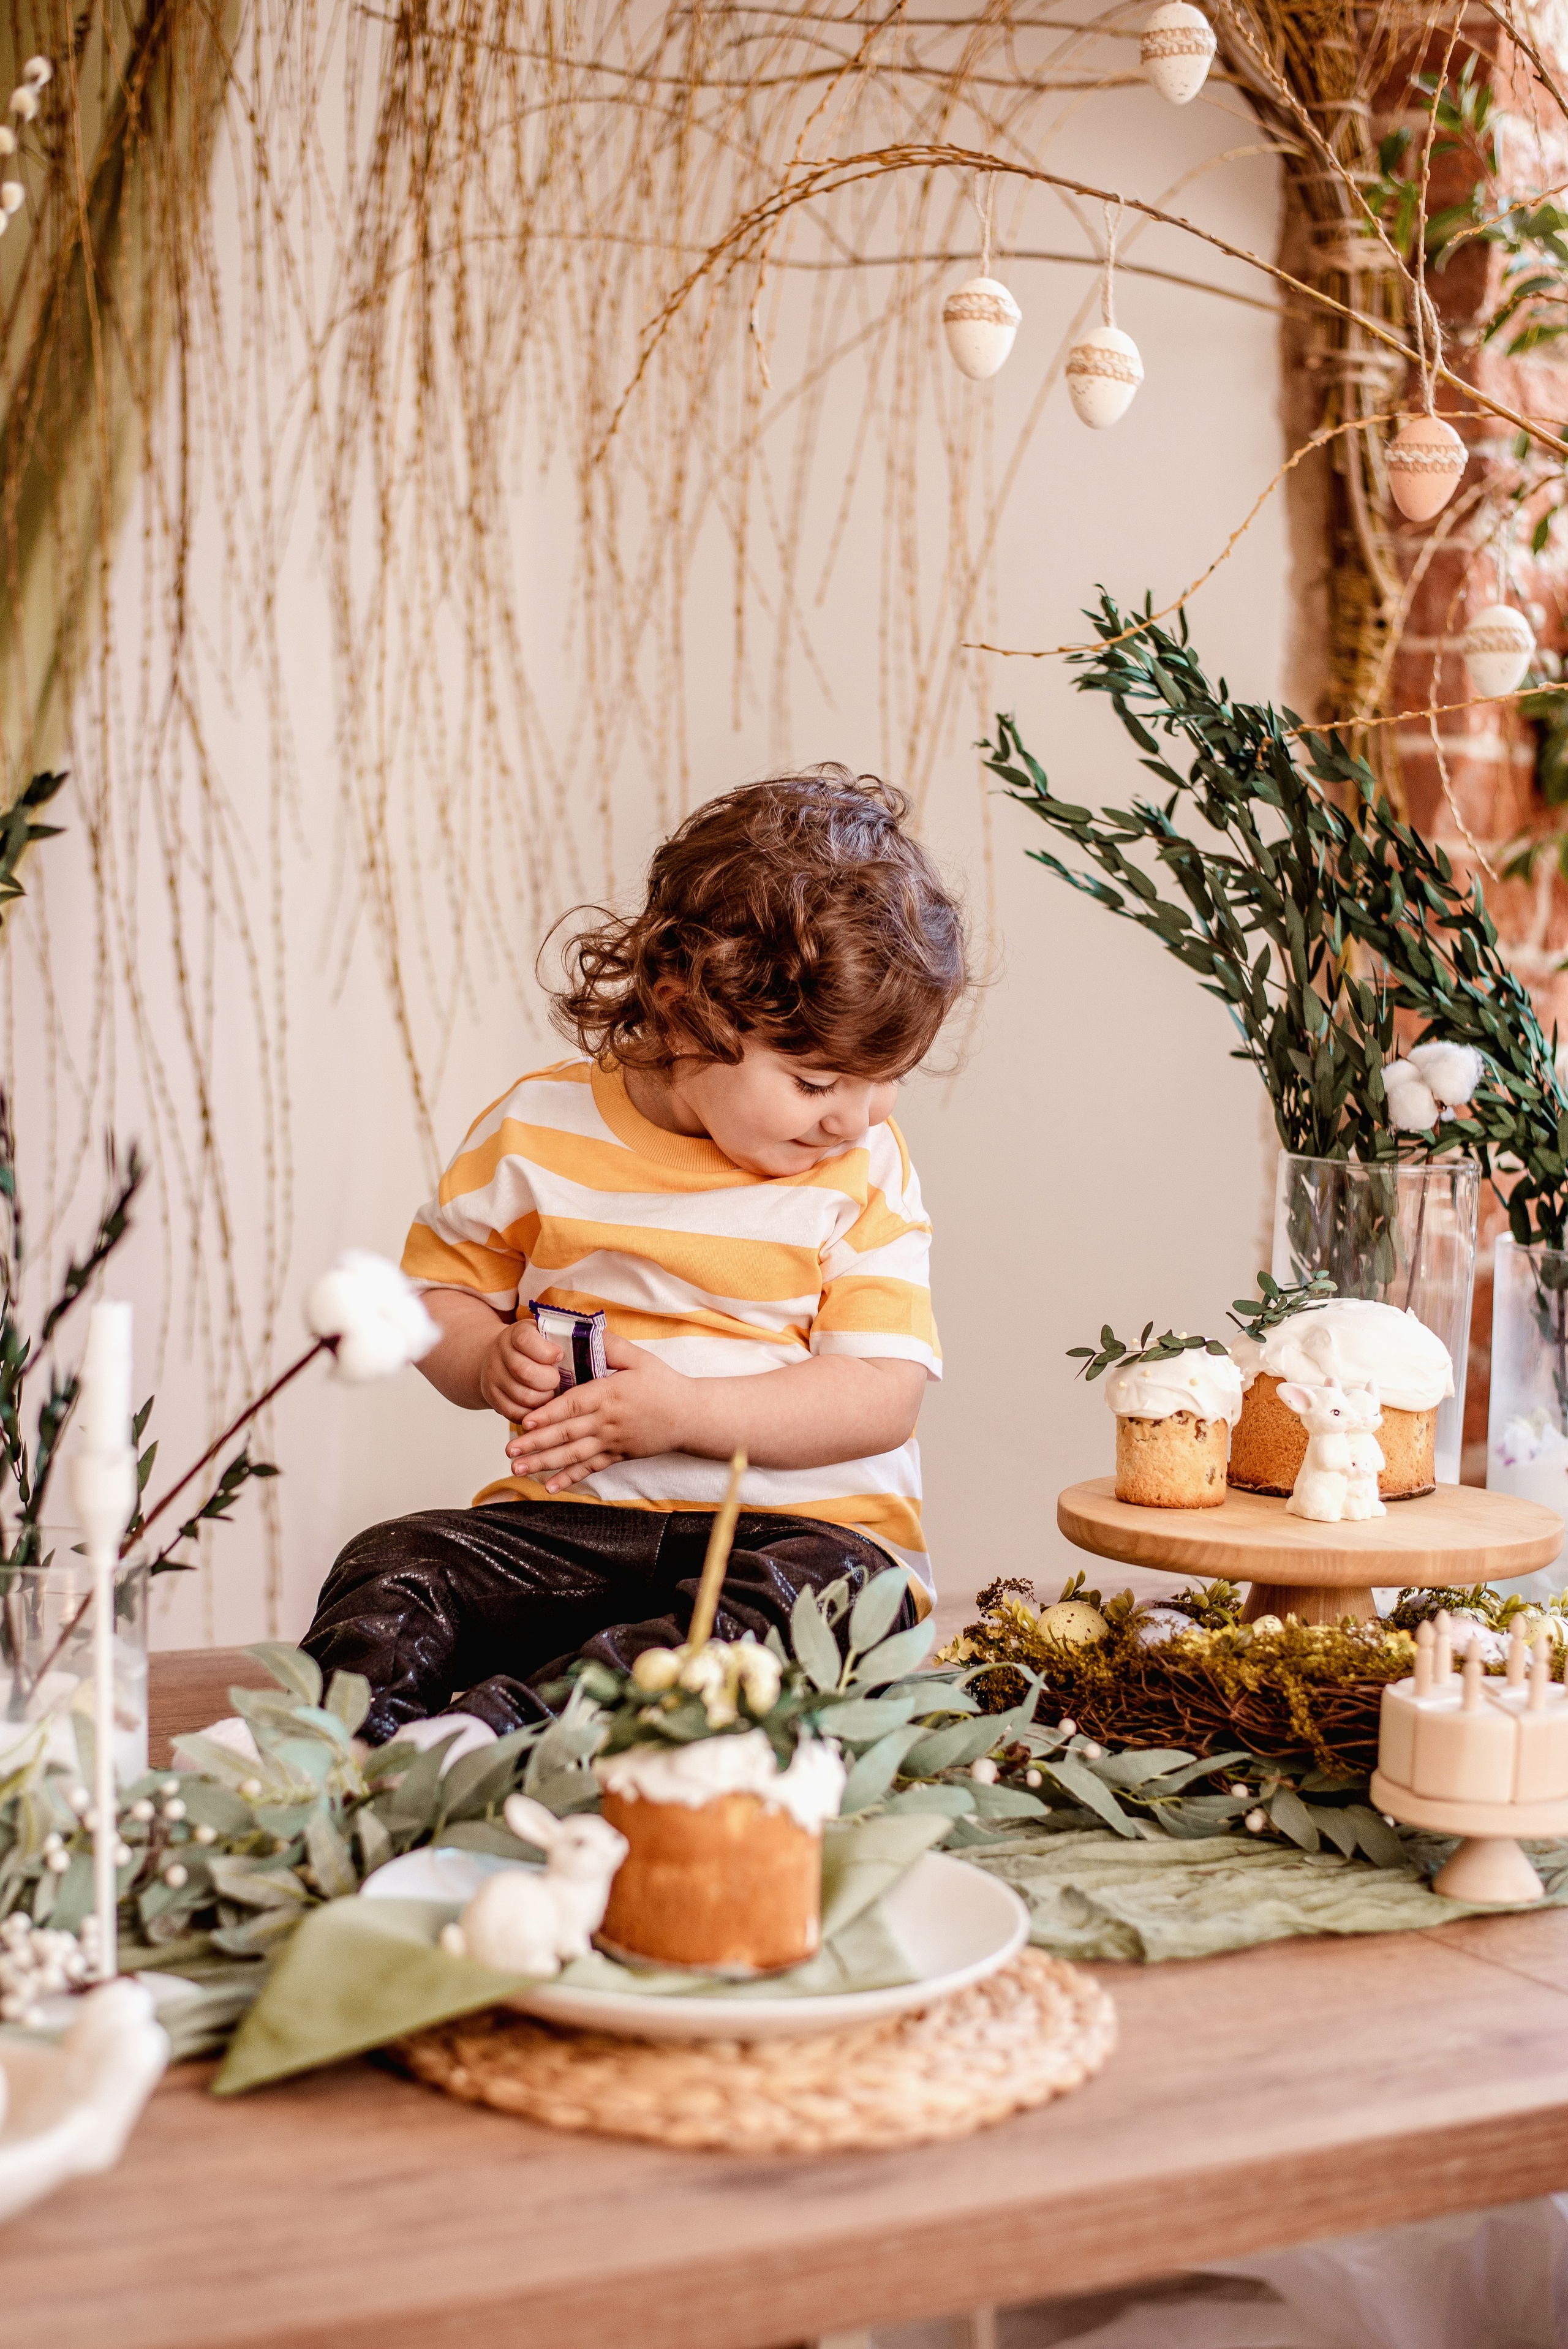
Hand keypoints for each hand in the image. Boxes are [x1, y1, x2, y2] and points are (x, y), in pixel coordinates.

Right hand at [478, 1319, 565, 1420]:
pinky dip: (533, 1413)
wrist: (501, 1358)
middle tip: (557, 1380)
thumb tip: (600, 1346)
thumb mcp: (547, 1334)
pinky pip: (514, 1412)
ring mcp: (494, 1376)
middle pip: (524, 1371)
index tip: (559, 1356)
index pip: (525, 1340)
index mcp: (517, 1333)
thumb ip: (568, 1337)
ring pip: (522, 1395)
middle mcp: (501, 1353)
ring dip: (543, 1399)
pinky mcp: (493, 1397)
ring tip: (551, 1393)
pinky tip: (541, 1406)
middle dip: (548, 1380)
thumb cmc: (534, 1348)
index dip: (546, 1352)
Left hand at [505, 1336, 691, 1492]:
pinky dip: (570, 1478)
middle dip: (535, 1443)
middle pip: (567, 1434)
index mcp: (609, 1394)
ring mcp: (612, 1441)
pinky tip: (550, 1487)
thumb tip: (586, 1330)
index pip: (573, 1406)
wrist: (690, 1415)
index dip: (548, 1414)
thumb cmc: (663, 1384)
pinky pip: (590, 1469)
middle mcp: (608, 1421)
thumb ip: (611, 1345)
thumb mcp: (639, 1358)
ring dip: (544, 1463)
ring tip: (519, 1469)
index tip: (525, 1421)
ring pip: (573, 1455)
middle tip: (509, 1451)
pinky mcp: (618, 1455)